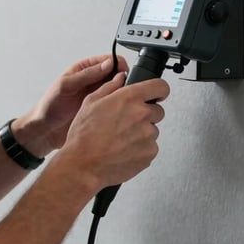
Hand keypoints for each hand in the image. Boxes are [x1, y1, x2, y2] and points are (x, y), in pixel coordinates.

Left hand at [17, 53, 128, 154]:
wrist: (45, 130)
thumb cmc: (50, 106)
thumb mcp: (66, 86)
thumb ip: (86, 75)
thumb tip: (107, 63)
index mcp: (83, 70)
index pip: (107, 61)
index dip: (117, 63)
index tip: (123, 71)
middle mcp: (92, 81)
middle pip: (115, 74)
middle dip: (122, 78)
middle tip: (125, 86)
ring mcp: (97, 96)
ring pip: (117, 90)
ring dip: (122, 92)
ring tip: (123, 98)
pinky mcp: (100, 110)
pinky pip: (114, 104)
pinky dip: (119, 105)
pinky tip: (119, 108)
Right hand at [59, 74, 169, 188]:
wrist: (83, 165)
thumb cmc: (84, 136)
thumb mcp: (90, 102)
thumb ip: (110, 87)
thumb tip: (120, 78)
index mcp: (129, 98)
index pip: (160, 87)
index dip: (159, 90)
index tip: (157, 93)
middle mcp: (142, 115)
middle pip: (157, 111)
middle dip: (145, 114)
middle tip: (126, 122)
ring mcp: (148, 135)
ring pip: (152, 130)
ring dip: (141, 133)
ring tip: (120, 139)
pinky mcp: (149, 153)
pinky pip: (150, 147)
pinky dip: (140, 148)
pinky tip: (123, 149)